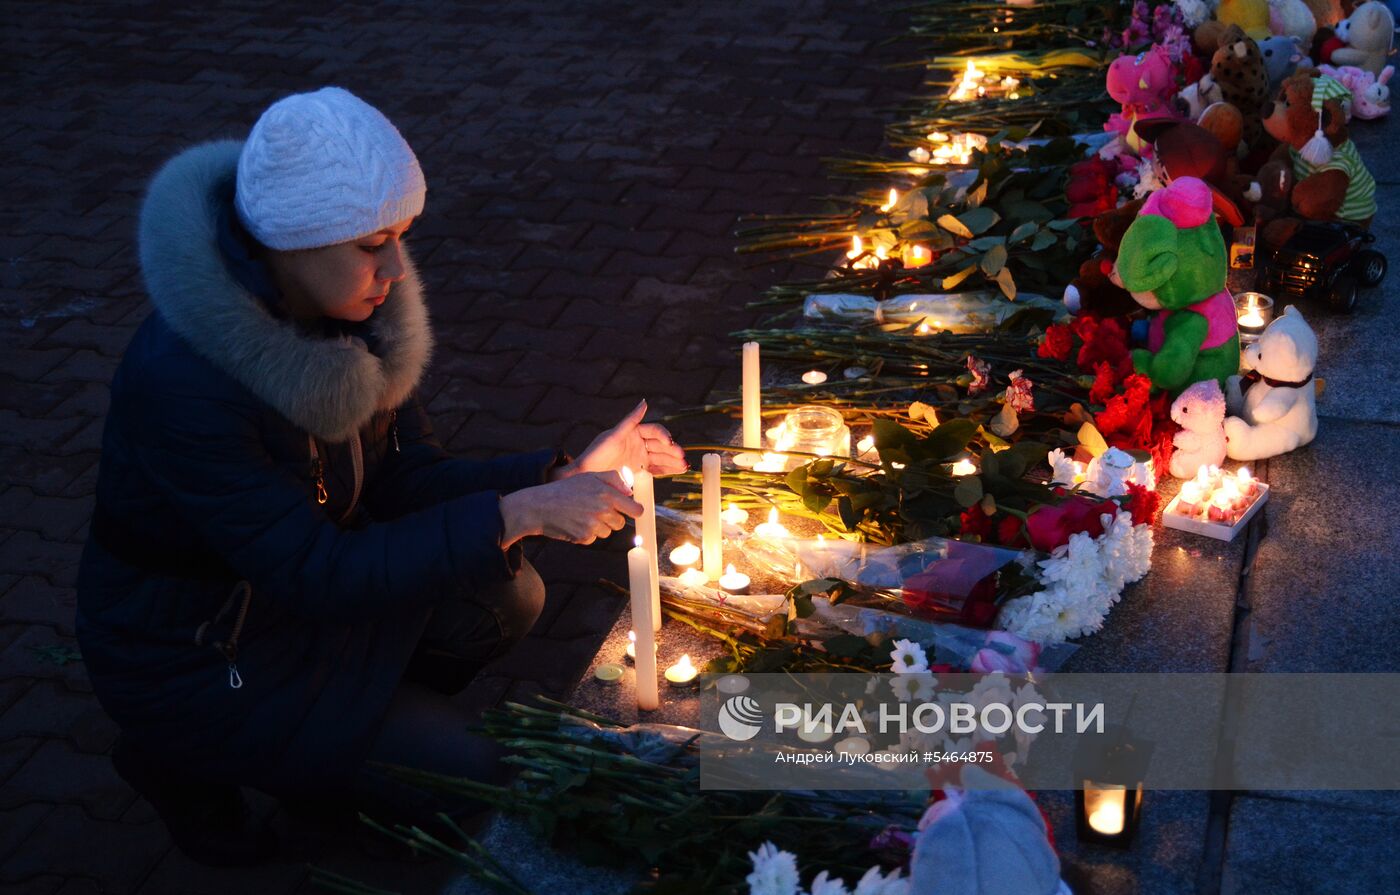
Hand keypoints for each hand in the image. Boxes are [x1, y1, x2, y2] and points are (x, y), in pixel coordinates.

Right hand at [500, 471, 642, 546]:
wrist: (539, 506)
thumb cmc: (564, 490)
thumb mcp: (589, 476)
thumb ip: (613, 479)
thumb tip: (630, 491)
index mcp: (606, 493)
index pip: (635, 510)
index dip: (635, 511)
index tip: (632, 511)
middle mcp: (602, 510)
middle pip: (620, 523)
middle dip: (612, 518)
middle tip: (595, 510)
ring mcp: (593, 525)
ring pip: (607, 532)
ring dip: (598, 526)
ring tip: (582, 515)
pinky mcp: (584, 537)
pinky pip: (593, 538)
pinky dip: (586, 534)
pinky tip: (575, 523)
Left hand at [559, 399, 687, 478]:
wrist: (587, 475)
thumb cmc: (596, 453)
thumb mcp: (613, 435)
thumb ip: (631, 420)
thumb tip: (645, 402)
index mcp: (634, 431)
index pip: (654, 431)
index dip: (663, 436)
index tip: (669, 442)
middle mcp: (639, 443)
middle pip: (661, 445)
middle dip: (673, 450)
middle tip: (682, 457)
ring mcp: (640, 457)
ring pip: (662, 458)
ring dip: (674, 461)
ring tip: (685, 466)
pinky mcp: (640, 470)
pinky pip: (657, 469)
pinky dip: (668, 470)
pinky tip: (679, 470)